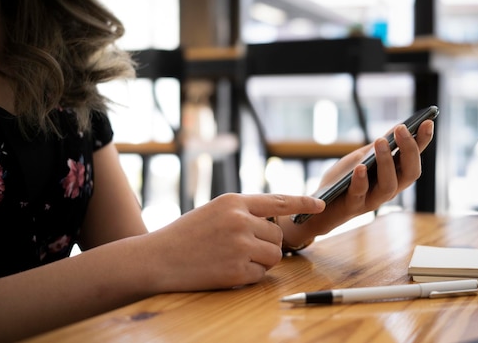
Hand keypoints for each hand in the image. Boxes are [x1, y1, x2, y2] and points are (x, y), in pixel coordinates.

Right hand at [141, 193, 324, 291]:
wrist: (157, 258)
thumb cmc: (185, 234)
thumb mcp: (214, 211)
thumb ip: (243, 211)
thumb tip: (275, 222)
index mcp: (234, 201)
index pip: (278, 200)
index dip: (303, 201)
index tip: (321, 203)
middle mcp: (240, 220)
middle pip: (278, 235)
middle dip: (266, 244)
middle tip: (240, 248)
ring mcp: (239, 246)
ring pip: (274, 255)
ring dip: (260, 260)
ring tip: (232, 258)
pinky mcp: (236, 271)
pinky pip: (260, 275)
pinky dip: (248, 276)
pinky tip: (226, 270)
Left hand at [280, 120, 433, 245]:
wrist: (320, 206)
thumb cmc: (345, 180)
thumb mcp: (363, 157)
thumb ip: (381, 146)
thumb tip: (400, 126)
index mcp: (395, 176)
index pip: (414, 158)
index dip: (422, 141)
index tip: (428, 121)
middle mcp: (390, 189)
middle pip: (410, 173)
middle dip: (408, 150)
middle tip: (401, 128)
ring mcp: (373, 200)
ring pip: (388, 185)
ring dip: (386, 162)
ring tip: (380, 141)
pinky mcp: (353, 205)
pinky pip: (360, 194)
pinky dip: (361, 180)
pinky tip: (360, 167)